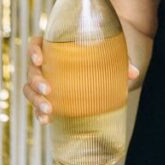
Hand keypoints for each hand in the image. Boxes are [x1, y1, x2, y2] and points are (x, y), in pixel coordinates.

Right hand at [23, 34, 140, 124]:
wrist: (103, 54)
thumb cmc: (102, 47)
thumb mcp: (110, 48)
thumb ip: (120, 59)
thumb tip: (134, 73)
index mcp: (54, 44)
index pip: (36, 43)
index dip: (33, 50)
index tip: (39, 59)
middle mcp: (47, 61)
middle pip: (32, 70)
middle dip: (36, 82)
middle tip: (47, 90)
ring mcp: (47, 78)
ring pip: (30, 88)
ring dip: (35, 100)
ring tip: (48, 110)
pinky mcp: (50, 94)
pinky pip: (38, 103)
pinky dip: (39, 112)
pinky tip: (46, 120)